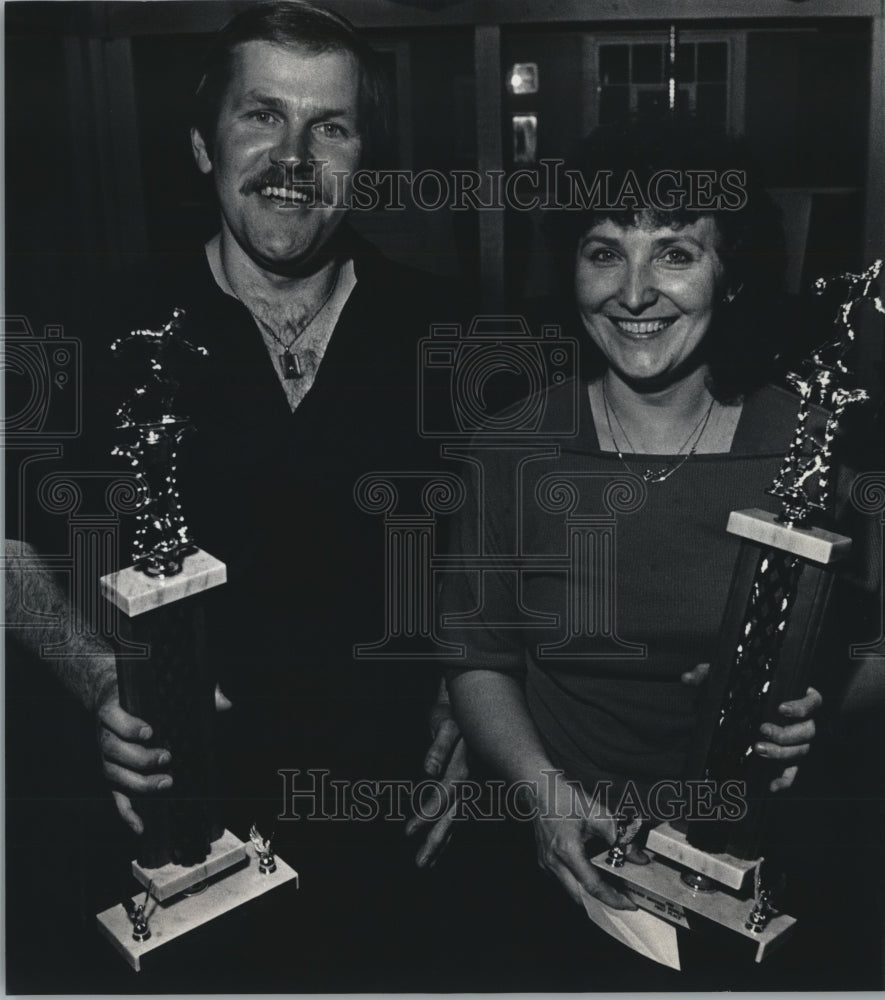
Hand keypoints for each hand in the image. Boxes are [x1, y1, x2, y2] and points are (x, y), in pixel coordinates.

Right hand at [96, 681, 232, 832]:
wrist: (113, 699)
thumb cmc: (144, 696)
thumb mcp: (161, 688)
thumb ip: (193, 692)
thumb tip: (226, 702)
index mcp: (112, 710)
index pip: (113, 718)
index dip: (129, 727)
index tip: (150, 731)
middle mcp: (104, 736)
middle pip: (113, 750)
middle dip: (140, 758)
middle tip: (167, 758)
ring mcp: (106, 760)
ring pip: (114, 775)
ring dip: (138, 783)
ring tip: (167, 783)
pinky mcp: (113, 778)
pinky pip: (116, 798)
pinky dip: (127, 813)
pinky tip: (141, 827)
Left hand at [405, 684, 468, 867]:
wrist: (473, 708)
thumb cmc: (454, 714)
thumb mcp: (446, 726)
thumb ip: (439, 748)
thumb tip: (429, 771)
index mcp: (462, 769)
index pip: (441, 797)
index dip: (426, 815)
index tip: (408, 832)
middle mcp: (468, 782)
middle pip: (451, 816)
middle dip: (436, 841)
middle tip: (420, 864)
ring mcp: (470, 786)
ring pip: (455, 819)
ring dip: (441, 841)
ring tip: (426, 863)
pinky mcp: (467, 786)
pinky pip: (457, 812)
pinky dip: (448, 829)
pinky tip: (441, 843)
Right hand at [532, 772, 644, 910]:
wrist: (540, 789)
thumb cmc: (564, 797)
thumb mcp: (597, 814)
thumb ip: (619, 837)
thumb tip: (637, 856)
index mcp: (567, 850)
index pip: (593, 885)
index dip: (613, 898)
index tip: (629, 904)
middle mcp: (553, 862)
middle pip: (581, 897)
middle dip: (603, 903)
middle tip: (623, 900)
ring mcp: (546, 863)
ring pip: (572, 891)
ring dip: (592, 894)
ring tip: (612, 888)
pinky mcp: (545, 862)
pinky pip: (565, 881)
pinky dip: (581, 883)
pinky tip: (594, 875)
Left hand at [681, 663, 822, 791]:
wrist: (745, 707)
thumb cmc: (744, 687)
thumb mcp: (726, 677)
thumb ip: (708, 673)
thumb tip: (687, 678)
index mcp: (797, 698)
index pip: (812, 702)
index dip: (801, 707)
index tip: (781, 708)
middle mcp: (803, 722)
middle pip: (807, 731)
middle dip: (785, 734)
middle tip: (762, 730)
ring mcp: (798, 743)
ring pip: (800, 752)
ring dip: (781, 754)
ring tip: (757, 749)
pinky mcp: (790, 760)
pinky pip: (793, 773)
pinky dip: (785, 780)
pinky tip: (771, 786)